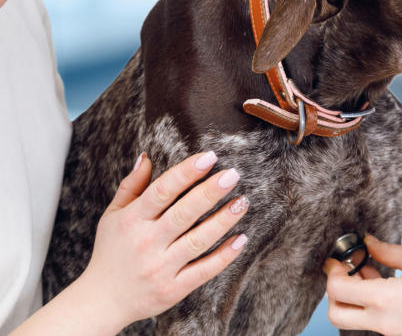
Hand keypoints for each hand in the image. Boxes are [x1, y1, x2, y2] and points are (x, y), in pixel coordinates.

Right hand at [76, 151, 249, 328]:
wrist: (102, 301)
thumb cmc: (111, 252)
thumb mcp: (113, 216)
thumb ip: (131, 186)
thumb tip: (146, 156)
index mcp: (132, 220)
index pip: (162, 191)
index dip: (186, 173)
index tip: (209, 157)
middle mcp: (146, 242)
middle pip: (184, 213)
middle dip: (210, 192)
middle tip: (233, 174)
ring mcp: (161, 267)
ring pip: (198, 240)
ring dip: (223, 220)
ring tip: (242, 202)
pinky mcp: (173, 288)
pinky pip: (203, 270)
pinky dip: (224, 256)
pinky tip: (241, 238)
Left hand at [323, 236, 401, 335]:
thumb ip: (386, 250)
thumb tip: (367, 242)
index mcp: (383, 299)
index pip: (338, 290)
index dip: (332, 272)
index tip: (336, 260)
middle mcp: (382, 321)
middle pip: (337, 315)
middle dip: (334, 293)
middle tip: (344, 272)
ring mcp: (390, 331)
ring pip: (355, 319)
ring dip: (353, 298)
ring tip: (368, 273)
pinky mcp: (400, 334)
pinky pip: (373, 321)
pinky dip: (370, 305)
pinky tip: (383, 285)